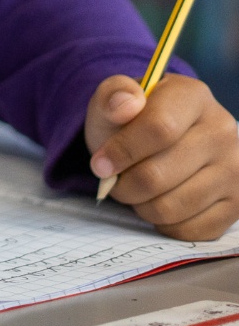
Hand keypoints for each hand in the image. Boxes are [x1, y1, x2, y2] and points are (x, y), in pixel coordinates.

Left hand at [87, 74, 238, 240]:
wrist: (160, 140)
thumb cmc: (132, 121)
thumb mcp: (112, 101)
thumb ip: (112, 95)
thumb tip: (125, 105)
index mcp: (193, 97)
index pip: (159, 128)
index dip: (122, 151)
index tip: (100, 164)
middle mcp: (222, 131)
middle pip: (158, 176)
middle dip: (124, 185)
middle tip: (115, 180)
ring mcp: (235, 169)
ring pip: (171, 208)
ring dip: (140, 206)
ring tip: (136, 190)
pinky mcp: (236, 203)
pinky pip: (189, 230)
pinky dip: (163, 223)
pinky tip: (158, 203)